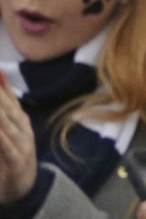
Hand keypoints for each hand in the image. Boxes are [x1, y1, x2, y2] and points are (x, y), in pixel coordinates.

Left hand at [0, 77, 39, 202]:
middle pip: (7, 110)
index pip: (8, 99)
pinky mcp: (16, 163)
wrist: (24, 187)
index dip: (1, 86)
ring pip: (6, 127)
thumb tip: (0, 77)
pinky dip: (2, 140)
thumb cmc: (13, 154)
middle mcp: (22, 130)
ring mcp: (21, 145)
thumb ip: (6, 103)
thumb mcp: (11, 128)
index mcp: (19, 120)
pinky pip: (7, 150)